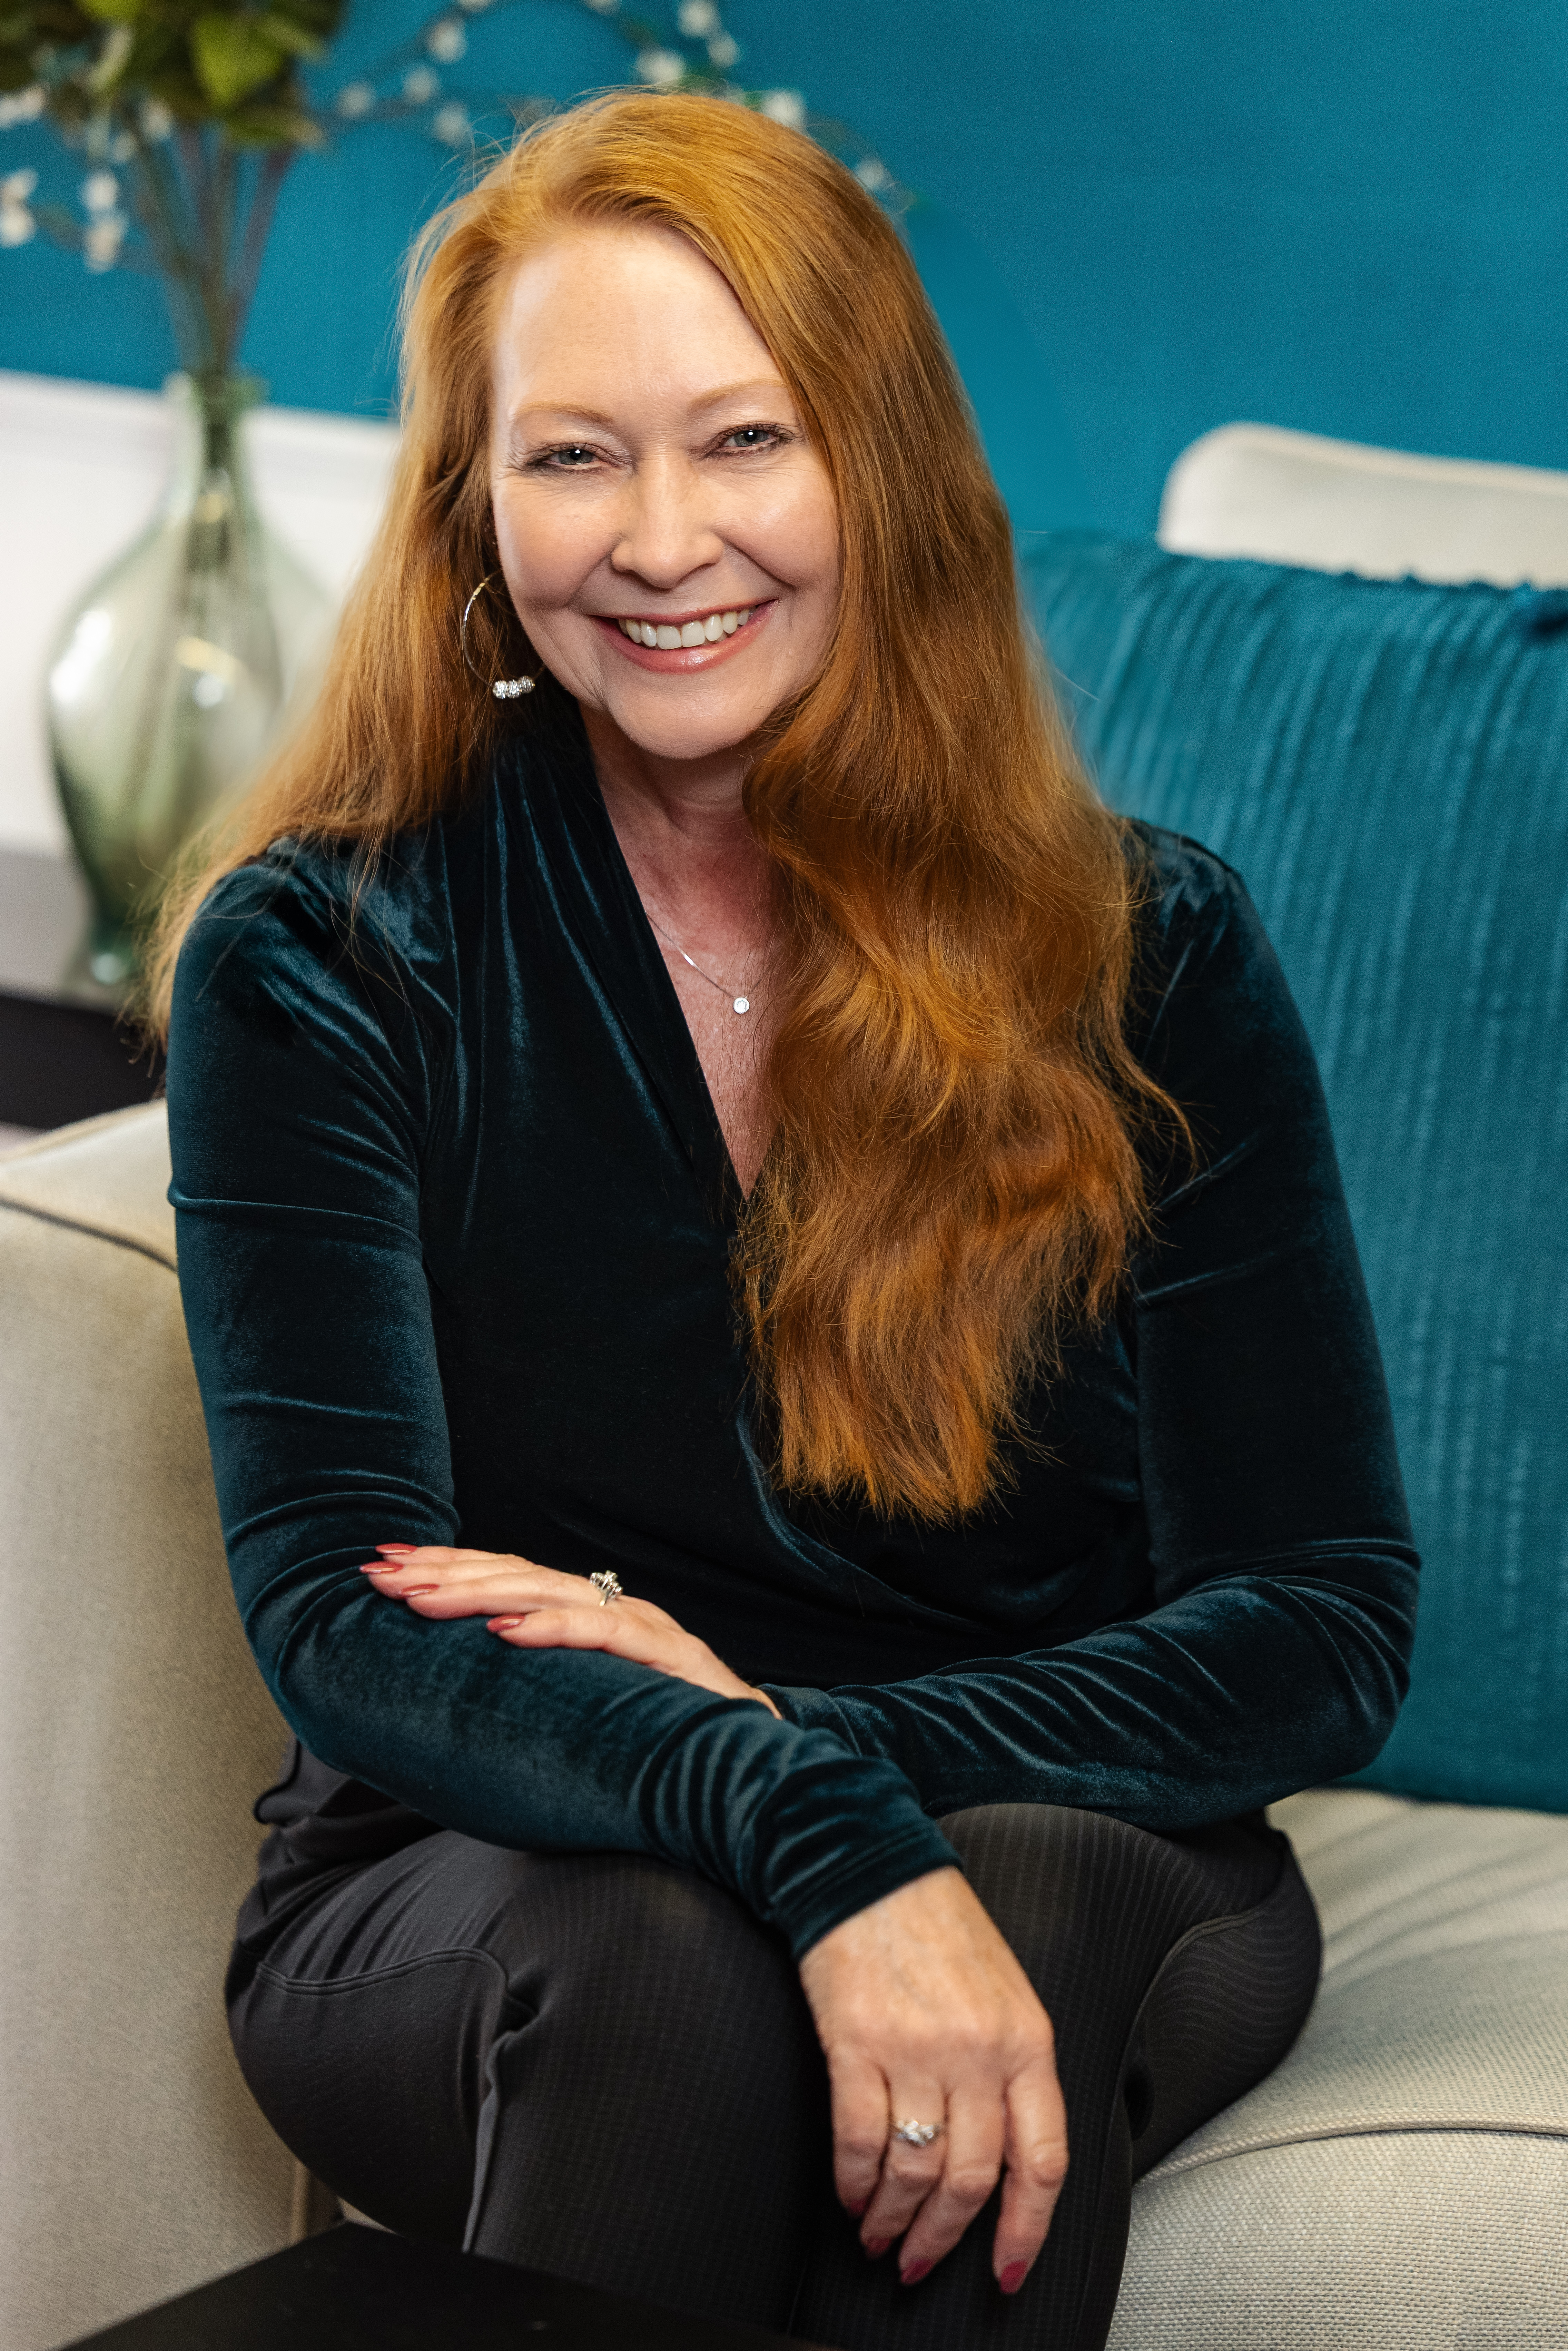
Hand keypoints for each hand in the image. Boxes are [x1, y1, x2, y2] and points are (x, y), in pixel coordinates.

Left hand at [359, 1545, 779, 1714]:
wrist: (761, 1764)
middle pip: (518, 1577)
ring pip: (552, 1595)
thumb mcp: (588, 1710)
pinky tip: (505, 1630)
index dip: (445, 1568)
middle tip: (378, 1570)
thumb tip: (452, 1698)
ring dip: (479, 1592)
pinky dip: (553, 1628)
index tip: (382, 1563)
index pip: (507, 1581)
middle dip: (443, 1571)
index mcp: (592, 1617)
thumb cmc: (667, 1740)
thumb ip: (536, 1694)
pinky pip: (606, 1635)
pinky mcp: (672, 1659)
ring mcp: (645, 1629)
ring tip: (420, 1596)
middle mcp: (615, 1610)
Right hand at [797, 1866, 1066, 2293]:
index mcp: (1026, 2041)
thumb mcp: (1005, 1993)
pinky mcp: (856, 2042)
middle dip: (943, 2240)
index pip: (1041, 2162)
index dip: (1025, 2230)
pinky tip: (852, 2194)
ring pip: (914, 2171)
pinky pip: (859, 2139)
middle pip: (971, 2181)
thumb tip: (1001, 2157)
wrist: (871, 1865)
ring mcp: (915, 2048)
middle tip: (920, 2262)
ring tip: (879, 2234)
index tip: (1006, 2269)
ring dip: (892, 2219)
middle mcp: (977, 2051)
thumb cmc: (938, 1927)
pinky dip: (853, 2181)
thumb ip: (1012, 2070)